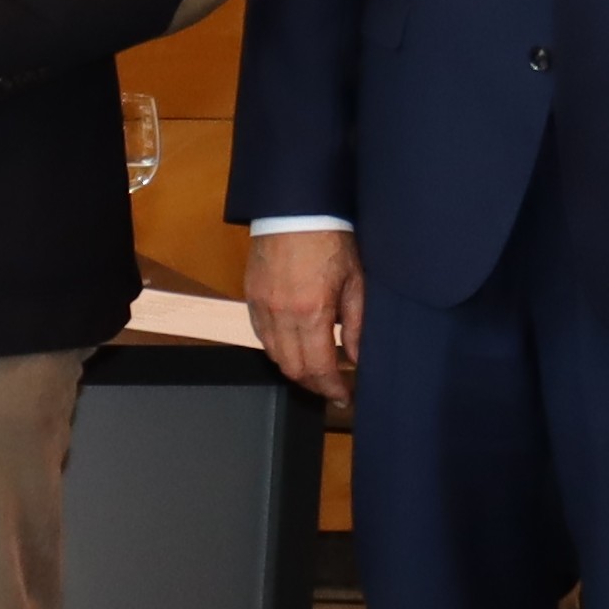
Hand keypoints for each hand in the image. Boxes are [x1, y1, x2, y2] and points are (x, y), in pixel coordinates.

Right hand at [243, 227, 362, 408]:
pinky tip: (294, 346)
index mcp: (311, 312)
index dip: (331, 388)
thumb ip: (356, 324)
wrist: (296, 210)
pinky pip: (261, 335)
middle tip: (332, 388)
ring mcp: (261, 306)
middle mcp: (281, 314)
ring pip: (273, 355)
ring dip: (294, 368)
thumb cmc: (331, 241)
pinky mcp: (251, 297)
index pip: (318, 367)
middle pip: (292, 368)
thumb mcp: (356, 282)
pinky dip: (277, 348)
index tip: (343, 397)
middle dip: (313, 384)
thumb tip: (357, 358)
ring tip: (315, 370)